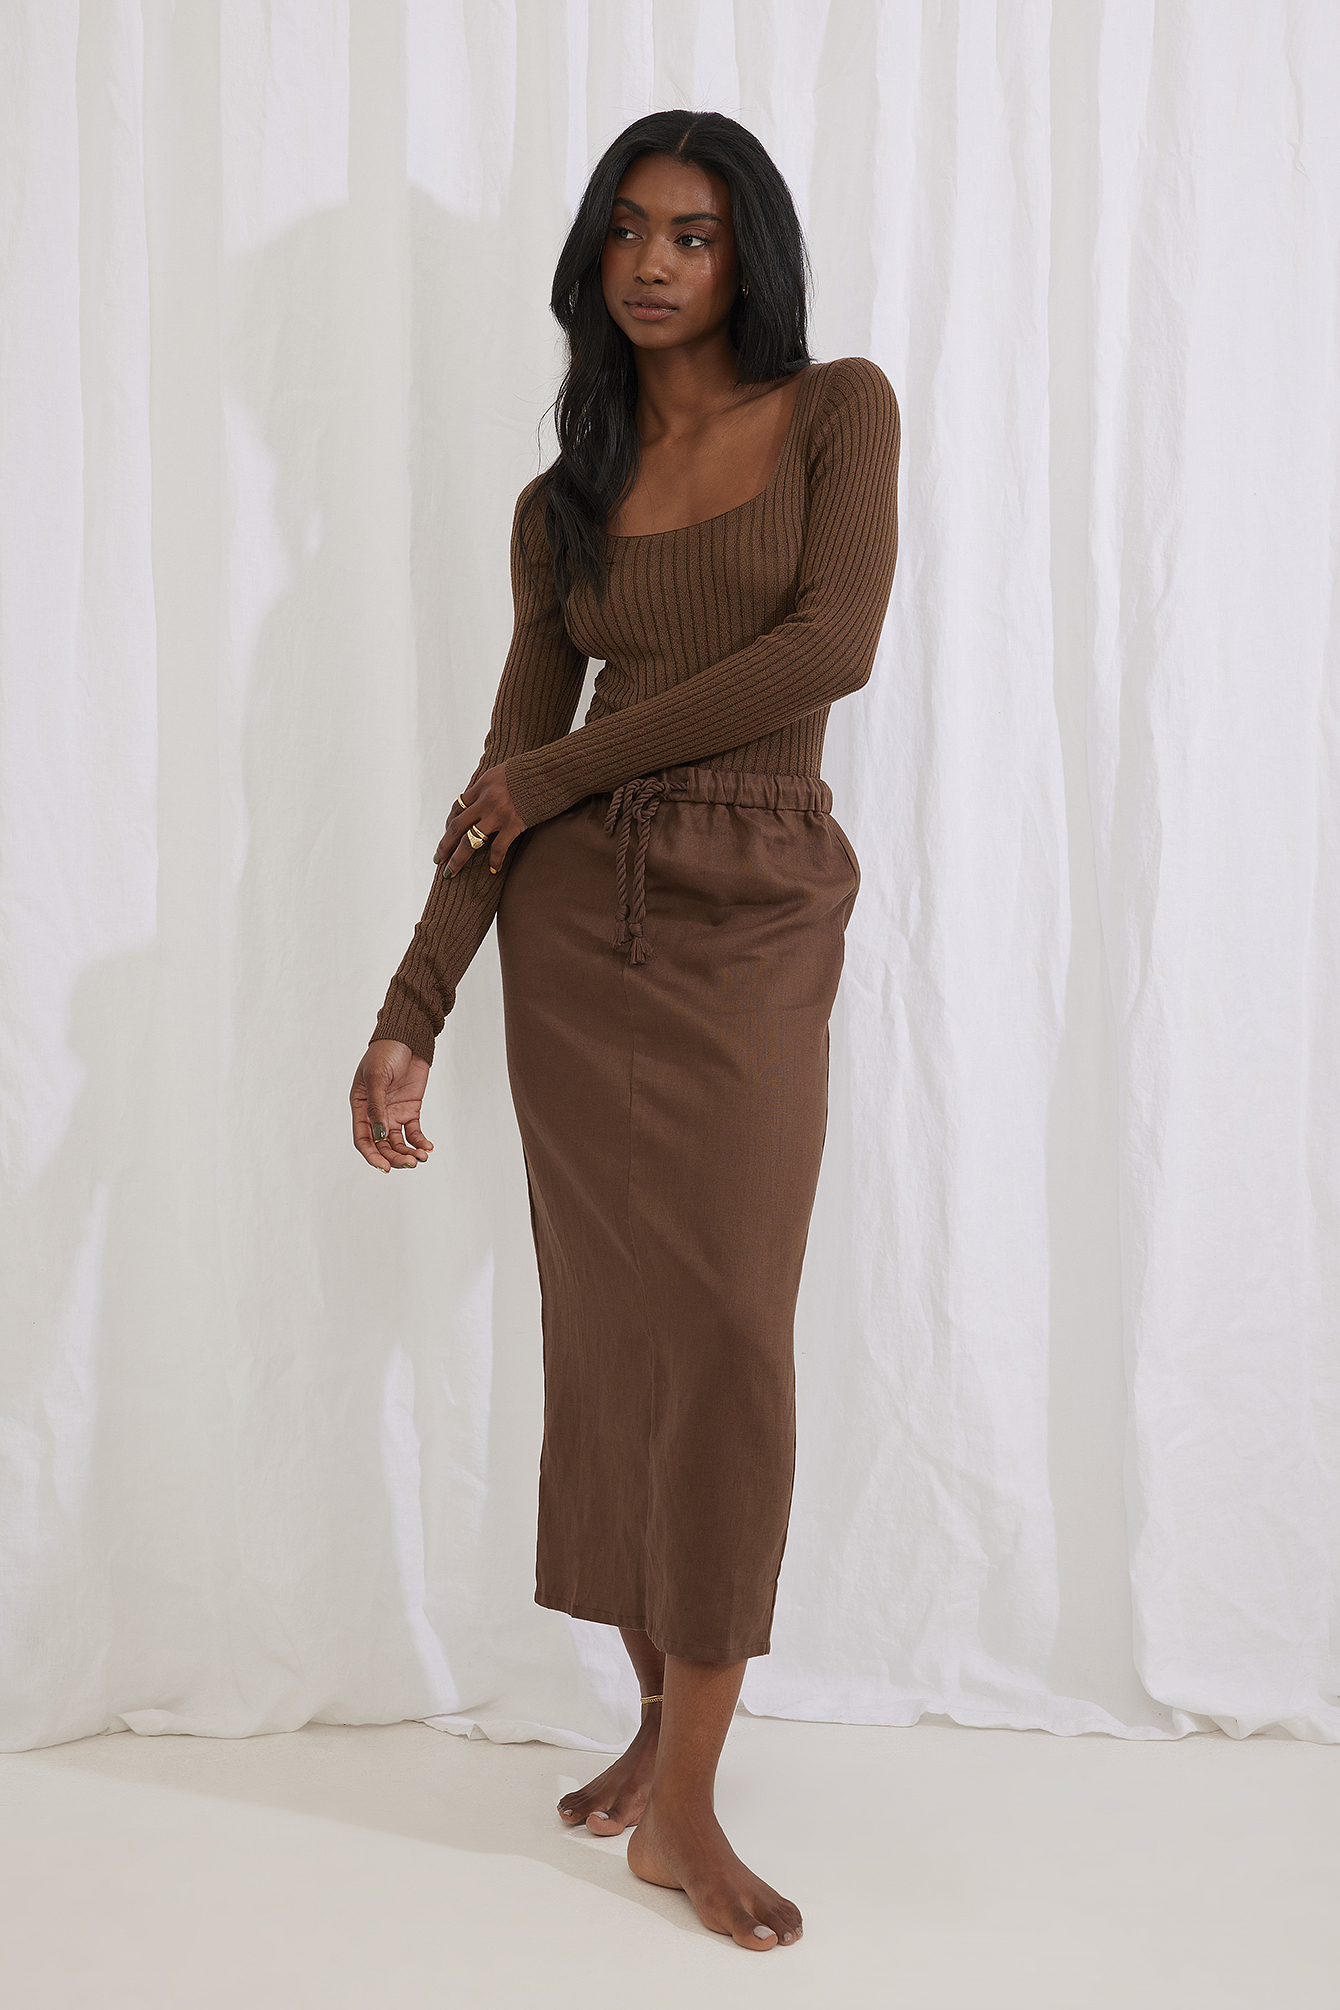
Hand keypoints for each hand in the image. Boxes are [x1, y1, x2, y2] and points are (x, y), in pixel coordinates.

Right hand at [350, 1039, 433, 1172]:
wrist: (407, 1038)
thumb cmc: (385, 1052)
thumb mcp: (377, 1077)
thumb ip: (377, 1107)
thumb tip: (380, 1135)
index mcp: (360, 1106)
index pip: (363, 1139)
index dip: (372, 1155)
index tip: (385, 1167)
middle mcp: (375, 1114)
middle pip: (382, 1145)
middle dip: (395, 1157)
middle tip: (410, 1163)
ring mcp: (393, 1113)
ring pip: (398, 1142)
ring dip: (408, 1152)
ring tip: (422, 1157)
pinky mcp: (410, 1109)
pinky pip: (414, 1132)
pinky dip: (420, 1141)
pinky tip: (427, 1147)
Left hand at [433, 764, 523, 878]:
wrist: (551, 770)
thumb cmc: (531, 770)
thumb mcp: (504, 770)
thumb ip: (492, 784)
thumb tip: (486, 792)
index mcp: (482, 785)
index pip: (458, 806)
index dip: (450, 822)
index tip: (447, 834)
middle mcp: (485, 800)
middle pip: (457, 826)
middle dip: (445, 845)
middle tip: (437, 859)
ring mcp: (498, 813)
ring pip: (470, 841)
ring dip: (457, 858)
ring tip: (450, 872)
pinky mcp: (513, 823)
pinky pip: (498, 847)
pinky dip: (495, 860)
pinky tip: (493, 869)